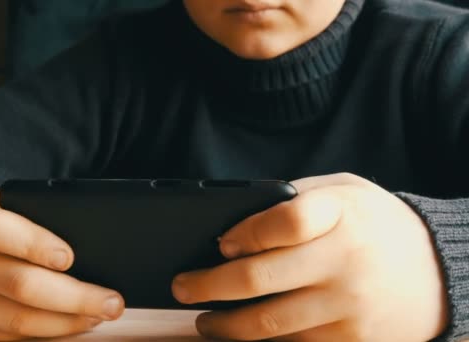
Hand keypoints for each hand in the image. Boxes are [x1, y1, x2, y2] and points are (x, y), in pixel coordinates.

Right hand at [0, 189, 124, 340]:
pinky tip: (72, 324)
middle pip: (18, 283)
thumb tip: (95, 253)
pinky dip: (47, 333)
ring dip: (66, 322)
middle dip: (74, 297)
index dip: (33, 244)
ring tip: (99, 315)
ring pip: (17, 319)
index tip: (69, 258)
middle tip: (112, 302)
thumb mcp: (8, 207)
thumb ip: (39, 219)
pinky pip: (9, 338)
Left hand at [173, 173, 448, 340]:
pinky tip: (244, 334)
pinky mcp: (352, 340)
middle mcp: (345, 261)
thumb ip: (296, 200)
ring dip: (225, 326)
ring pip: (268, 323)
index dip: (242, 234)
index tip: (218, 244)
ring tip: (205, 321)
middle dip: (208, 287)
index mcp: (341, 214)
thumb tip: (236, 224)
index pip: (282, 222)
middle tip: (183, 287)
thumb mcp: (344, 193)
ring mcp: (348, 306)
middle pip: (259, 278)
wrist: (437, 272)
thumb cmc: (377, 226)